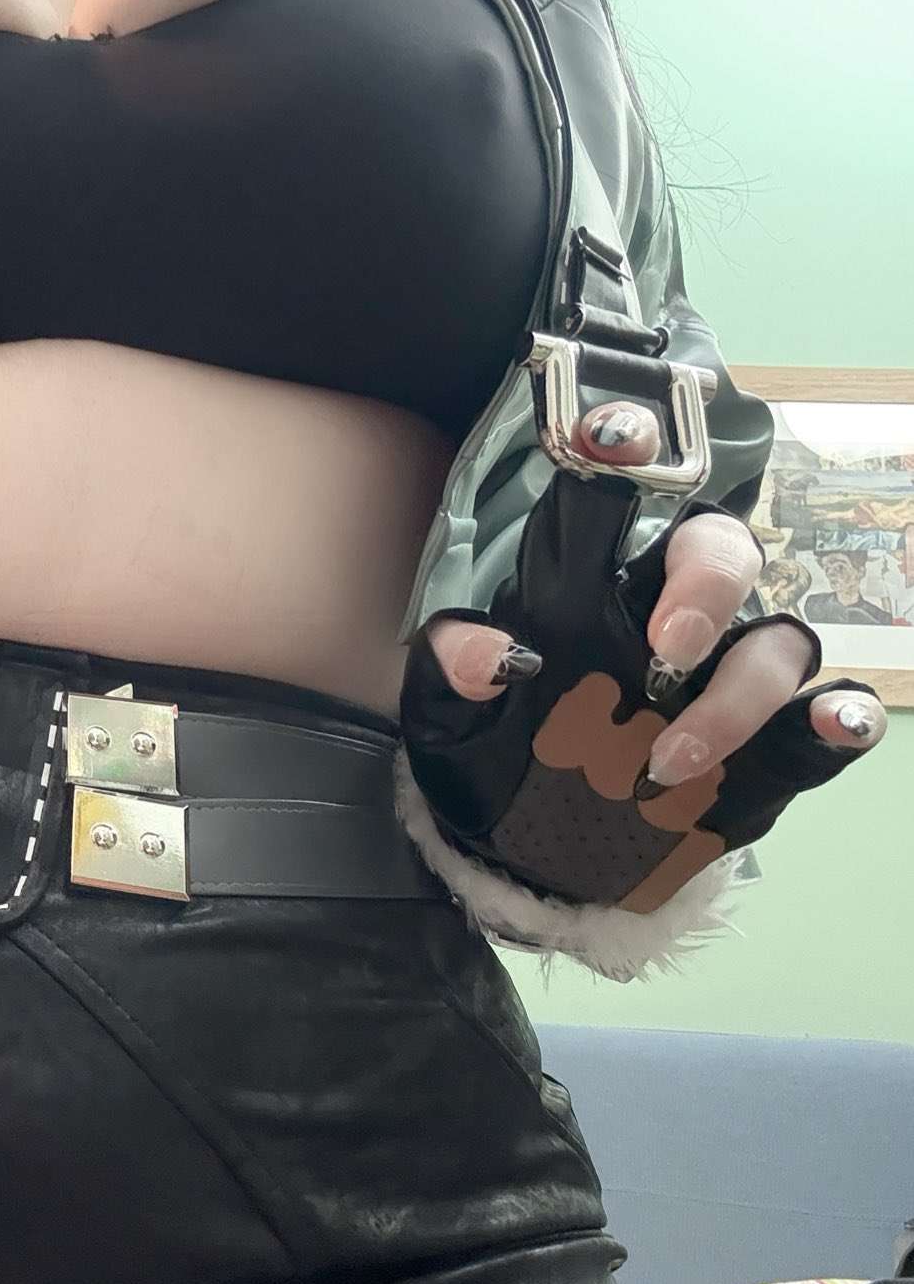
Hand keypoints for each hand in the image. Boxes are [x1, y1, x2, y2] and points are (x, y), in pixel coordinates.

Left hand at [401, 400, 886, 915]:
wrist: (520, 847)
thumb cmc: (492, 752)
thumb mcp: (447, 712)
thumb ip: (456, 668)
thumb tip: (487, 656)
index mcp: (591, 584)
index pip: (610, 505)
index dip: (623, 454)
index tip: (613, 437)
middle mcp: (673, 616)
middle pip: (720, 556)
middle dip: (705, 588)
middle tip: (662, 652)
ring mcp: (727, 681)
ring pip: (778, 644)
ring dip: (742, 695)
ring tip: (671, 760)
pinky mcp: (765, 753)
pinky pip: (820, 723)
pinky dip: (837, 722)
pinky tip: (832, 725)